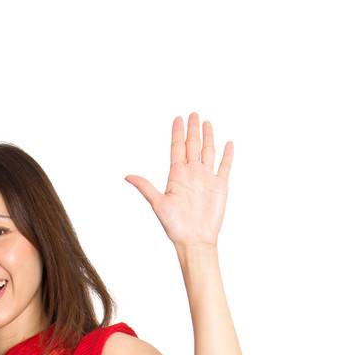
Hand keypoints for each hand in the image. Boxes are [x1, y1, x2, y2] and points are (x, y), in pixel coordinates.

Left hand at [126, 113, 233, 249]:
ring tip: (206, 122)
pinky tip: (228, 143)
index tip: (177, 118)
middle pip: (192, 146)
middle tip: (192, 114)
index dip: (177, 133)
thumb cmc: (175, 226)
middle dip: (192, 130)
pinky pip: (225, 166)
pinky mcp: (220, 185)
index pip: (177, 148)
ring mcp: (206, 178)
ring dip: (208, 137)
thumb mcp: (158, 204)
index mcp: (177, 175)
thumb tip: (127, 176)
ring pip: (208, 151)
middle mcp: (192, 174)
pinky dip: (227, 155)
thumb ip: (145, 187)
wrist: (195, 240)